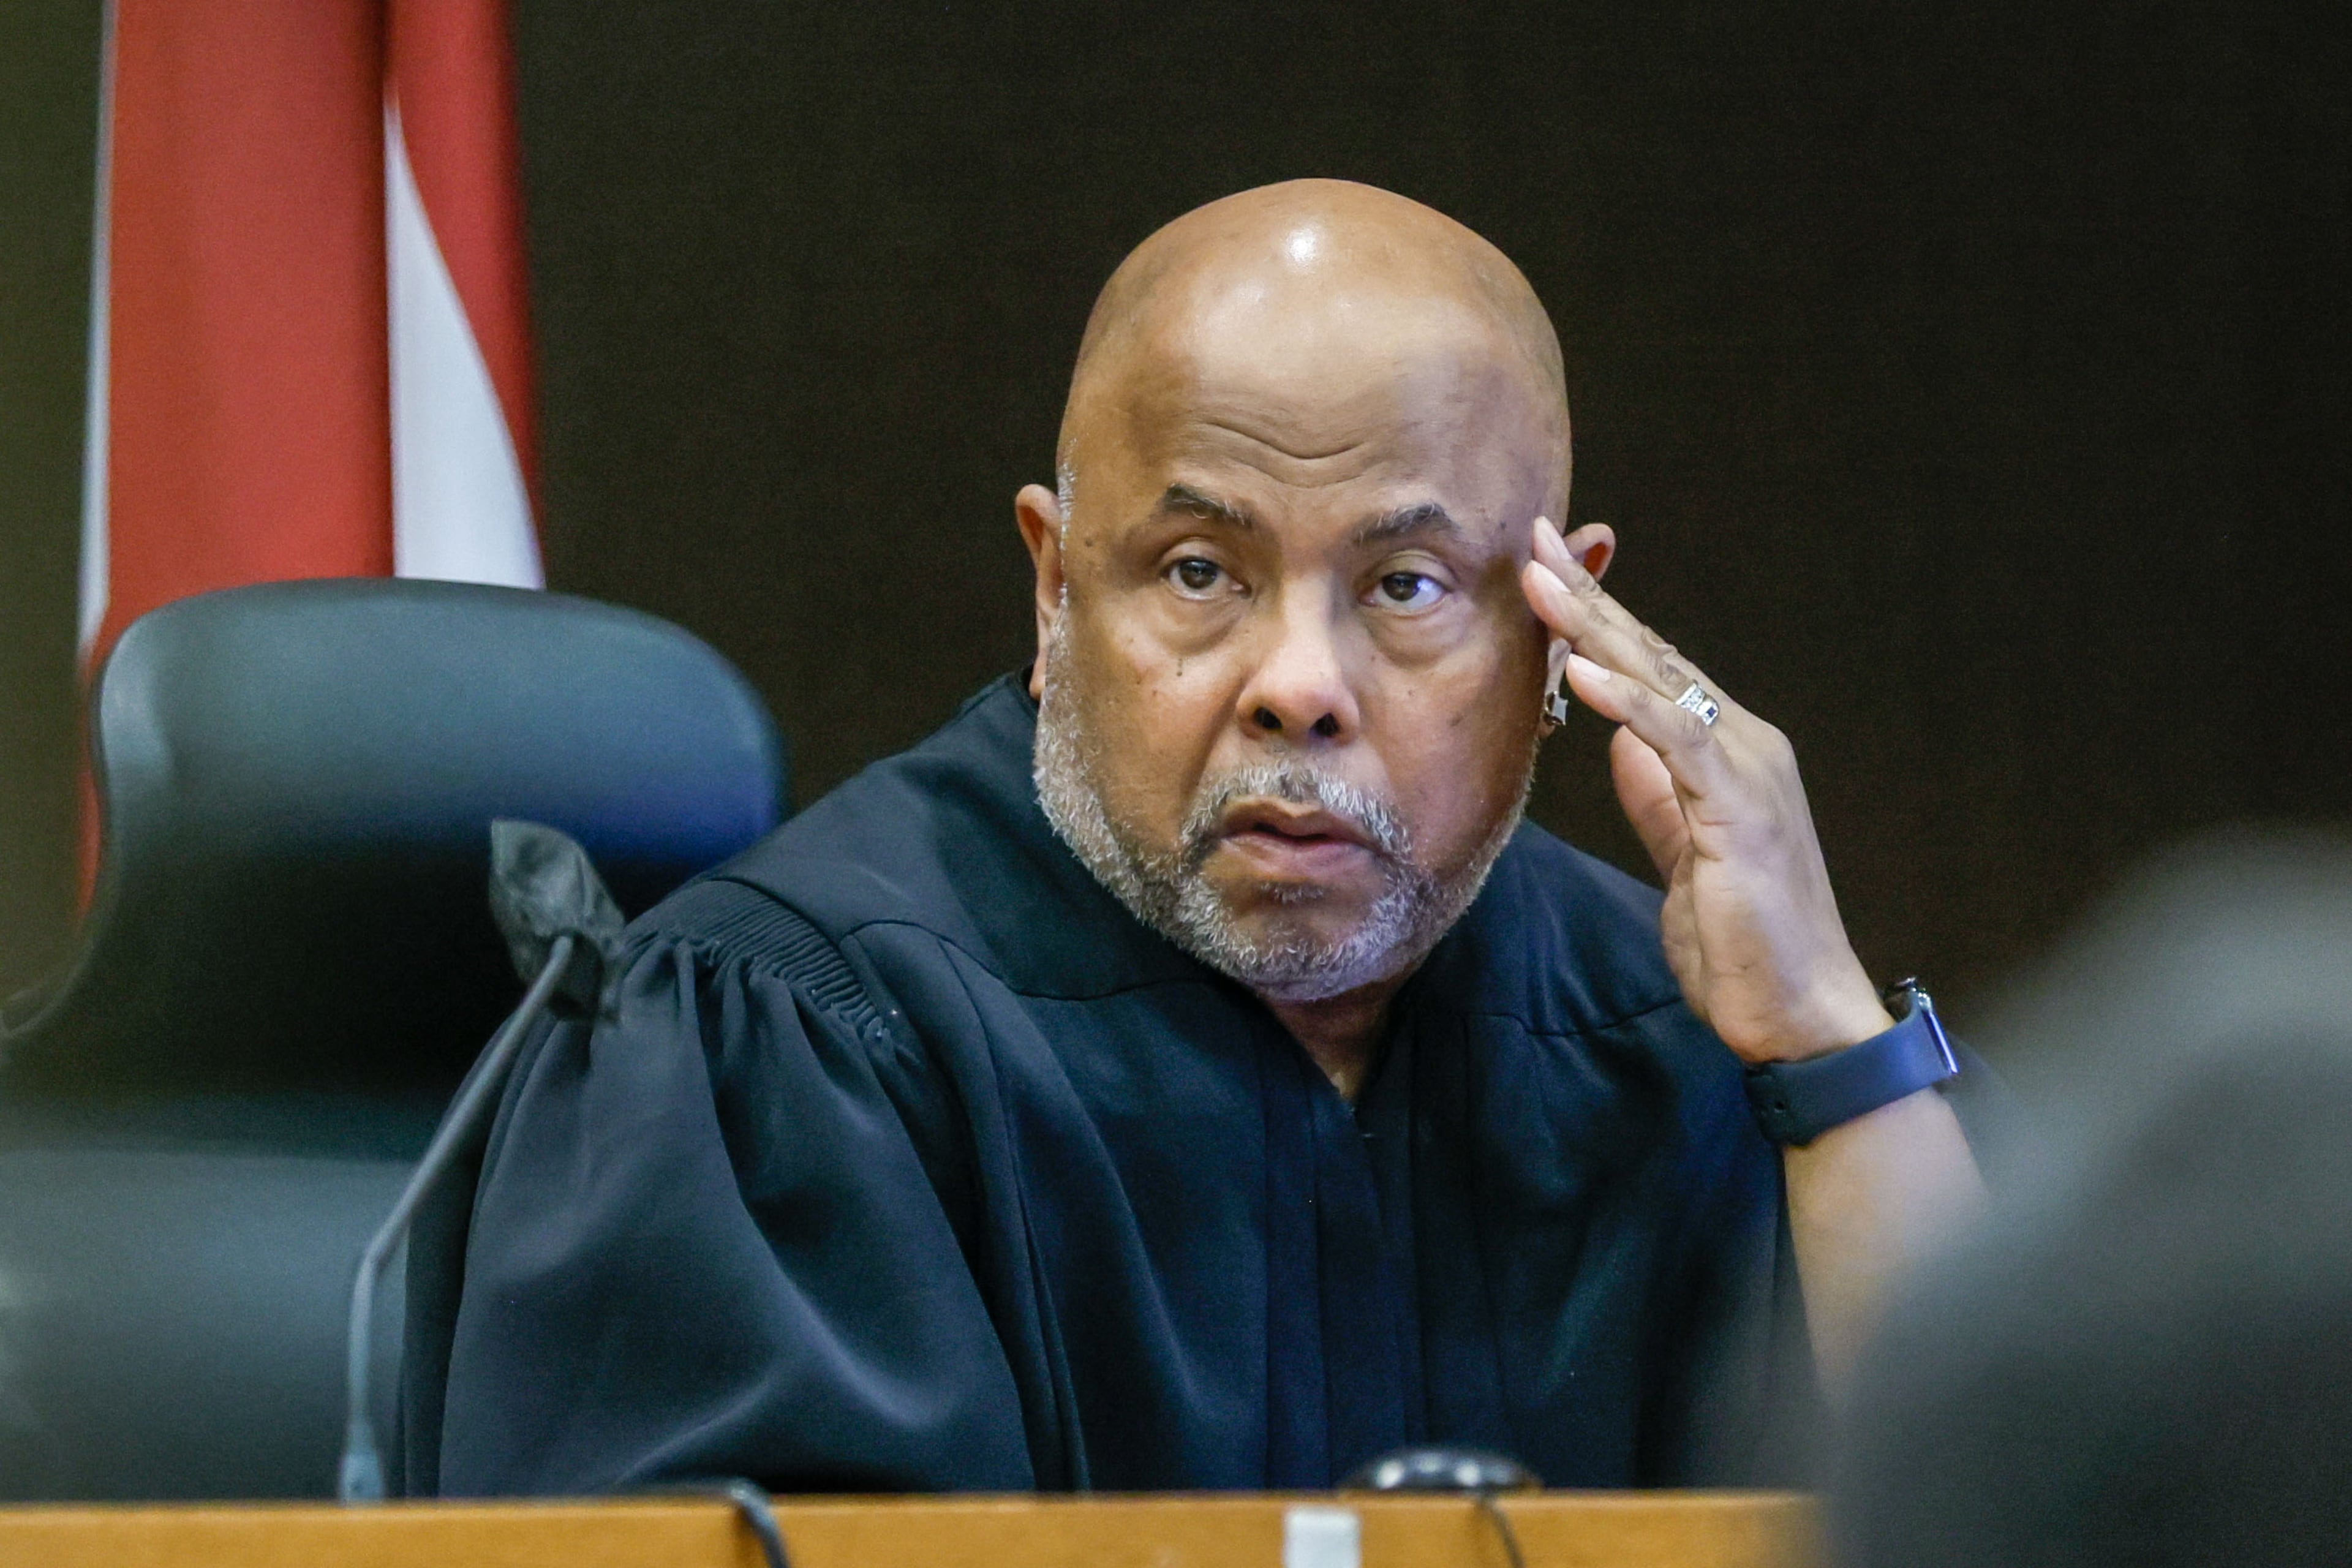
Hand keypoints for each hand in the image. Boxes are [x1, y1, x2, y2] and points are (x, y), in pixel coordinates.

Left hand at [1521, 517, 1889, 1062]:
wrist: (1799, 1014)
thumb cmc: (1747, 943)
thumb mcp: (1684, 857)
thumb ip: (1659, 797)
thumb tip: (1623, 743)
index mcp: (1727, 755)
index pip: (1653, 670)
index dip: (1599, 618)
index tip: (1545, 570)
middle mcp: (1744, 746)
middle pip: (1653, 654)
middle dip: (1590, 595)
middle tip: (1534, 539)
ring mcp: (1748, 773)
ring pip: (1661, 681)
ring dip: (1595, 627)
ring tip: (1540, 583)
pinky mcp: (1740, 810)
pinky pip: (1675, 741)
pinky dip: (1628, 700)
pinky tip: (1583, 667)